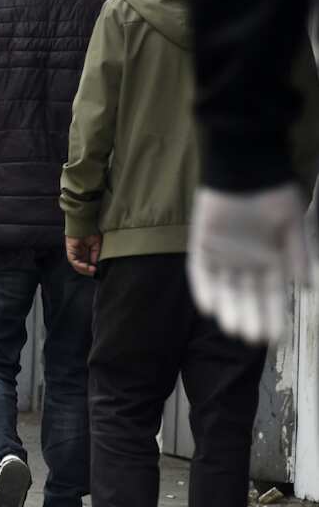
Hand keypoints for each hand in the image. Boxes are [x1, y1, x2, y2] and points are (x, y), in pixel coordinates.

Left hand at [65, 234, 101, 276]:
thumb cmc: (92, 232)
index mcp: (85, 252)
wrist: (85, 224)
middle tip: (95, 272)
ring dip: (84, 269)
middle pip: (81, 267)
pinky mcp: (70, 251)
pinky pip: (74, 261)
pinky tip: (87, 267)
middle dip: (88, 271)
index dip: (91, 269)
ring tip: (92, 270)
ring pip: (77, 266)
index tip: (98, 271)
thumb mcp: (97, 245)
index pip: (87, 264)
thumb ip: (96, 254)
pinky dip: (80, 265)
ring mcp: (74, 253)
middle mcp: (79, 254)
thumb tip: (95, 264)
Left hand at [188, 184, 308, 343]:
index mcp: (269, 258)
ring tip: (234, 329)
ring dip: (228, 309)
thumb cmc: (273, 192)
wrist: (245, 167)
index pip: (270, 293)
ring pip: (224, 289)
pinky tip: (209, 307)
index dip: (272, 313)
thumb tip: (307, 285)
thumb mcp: (291, 223)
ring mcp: (221, 254)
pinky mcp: (200, 245)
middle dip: (250, 316)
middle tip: (253, 339)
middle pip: (246, 296)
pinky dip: (203, 289)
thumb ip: (298, 253)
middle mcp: (244, 261)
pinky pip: (199, 272)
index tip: (275, 336)